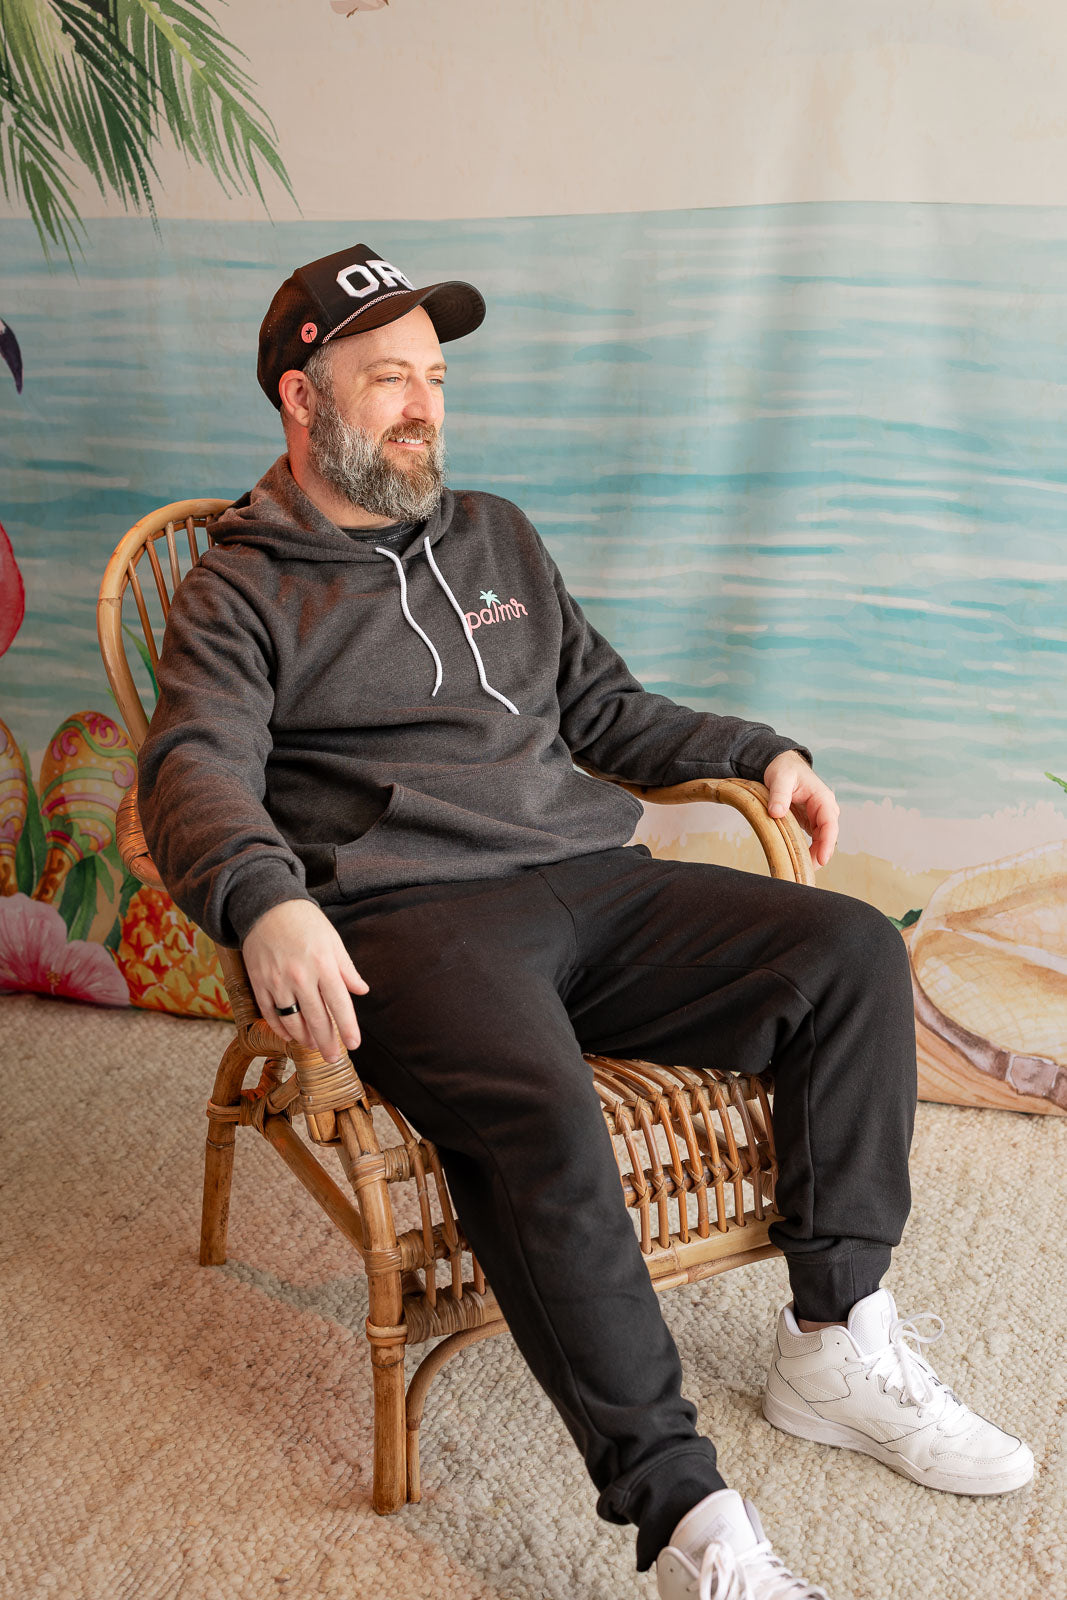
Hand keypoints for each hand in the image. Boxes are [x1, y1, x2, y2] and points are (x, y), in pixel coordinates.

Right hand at [241, 899, 368, 1059]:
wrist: (266, 906)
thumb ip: (347, 969)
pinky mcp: (258, 982)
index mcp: (323, 965)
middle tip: (333, 1058)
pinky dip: (280, 1028)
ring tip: (313, 1047)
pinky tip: (289, 1035)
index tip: (354, 1045)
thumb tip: (362, 991)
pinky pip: (269, 1013)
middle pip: (316, 1019)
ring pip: (292, 1021)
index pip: (340, 1004)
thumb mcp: (332, 940)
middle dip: (327, 1042)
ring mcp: (277, 981)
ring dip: (304, 1038)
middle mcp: (300, 976)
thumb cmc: (305, 922)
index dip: (348, 1028)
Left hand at [763, 750, 839, 868]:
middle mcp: (824, 809)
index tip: (822, 858)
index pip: (829, 822)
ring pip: (821, 840)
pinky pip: (813, 839)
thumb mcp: (780, 778)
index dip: (827, 842)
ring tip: (804, 870)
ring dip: (815, 855)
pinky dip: (809, 850)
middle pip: (828, 835)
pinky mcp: (810, 822)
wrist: (783, 765)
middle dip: (821, 854)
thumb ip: (779, 794)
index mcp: (822, 798)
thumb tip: (776, 812)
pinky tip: (801, 862)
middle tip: (808, 871)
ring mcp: (818, 816)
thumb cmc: (784, 769)